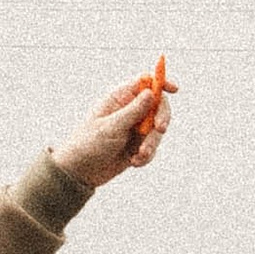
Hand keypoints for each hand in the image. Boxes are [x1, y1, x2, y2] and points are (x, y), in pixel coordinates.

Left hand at [50, 74, 168, 190]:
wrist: (80, 171)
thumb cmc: (89, 144)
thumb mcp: (111, 127)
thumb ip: (133, 111)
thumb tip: (151, 92)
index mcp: (119, 98)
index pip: (145, 82)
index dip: (160, 82)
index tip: (173, 90)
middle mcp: (129, 110)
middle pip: (158, 105)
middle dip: (161, 117)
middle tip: (160, 129)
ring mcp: (135, 128)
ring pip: (157, 130)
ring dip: (152, 143)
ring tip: (139, 156)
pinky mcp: (138, 145)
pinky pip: (153, 146)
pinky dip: (147, 155)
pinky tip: (134, 162)